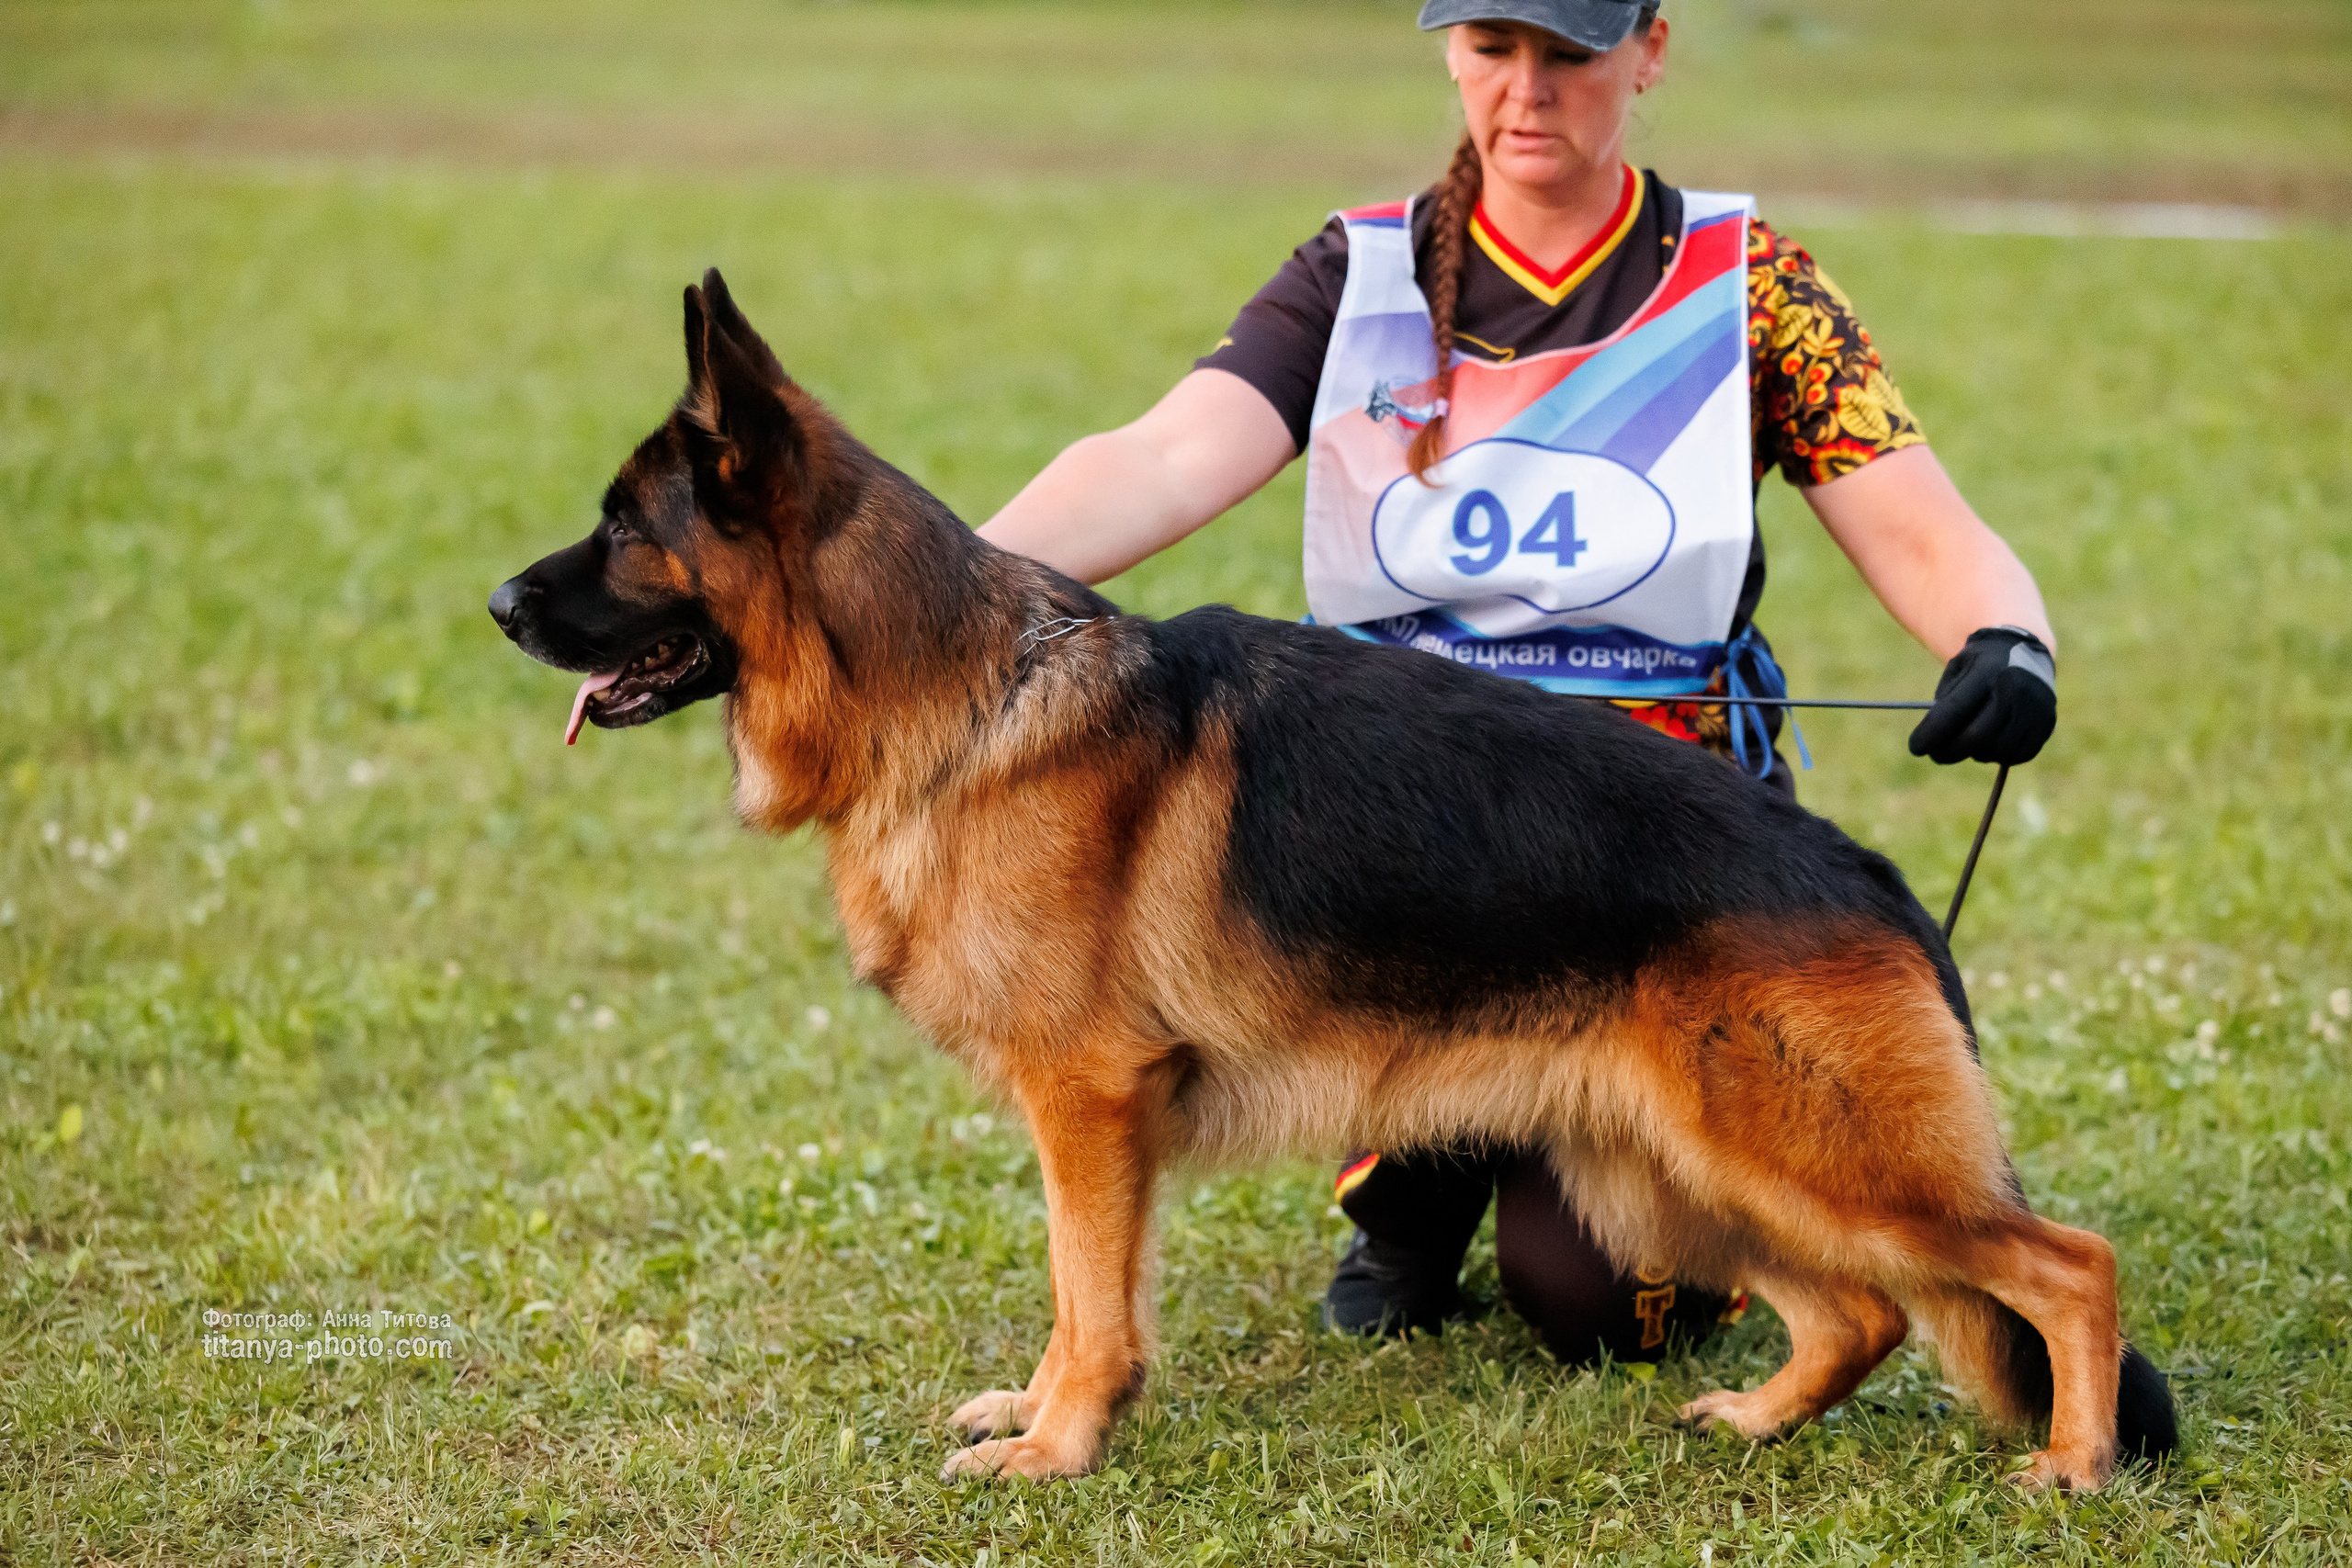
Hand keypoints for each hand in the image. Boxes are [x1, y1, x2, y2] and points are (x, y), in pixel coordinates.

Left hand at [1909, 626, 2055, 765]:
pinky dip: (1999, 754)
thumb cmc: (1980, 664)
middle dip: (1950, 751)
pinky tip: (1990, 743)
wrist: (2024, 650)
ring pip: (1997, 750)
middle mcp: (2016, 688)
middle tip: (1936, 755)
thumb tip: (1935, 740)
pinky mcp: (2047, 723)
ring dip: (1975, 752)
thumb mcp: (1958, 669)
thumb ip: (1947, 702)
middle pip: (1977, 736)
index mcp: (1988, 669)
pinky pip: (2018, 754)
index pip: (1955, 709)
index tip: (1915, 747)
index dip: (1932, 733)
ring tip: (1968, 740)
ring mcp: (2036, 707)